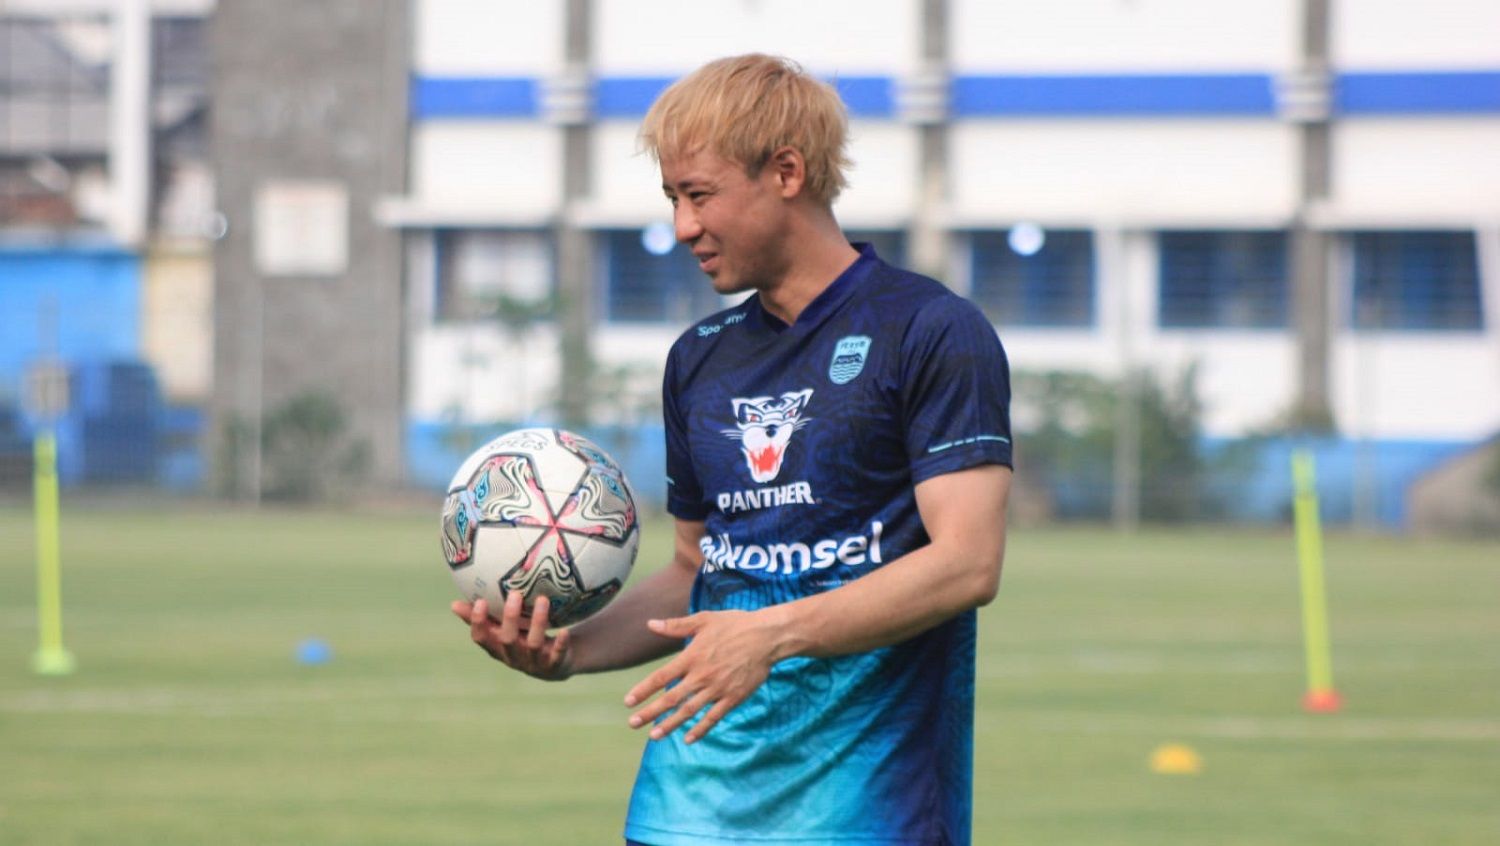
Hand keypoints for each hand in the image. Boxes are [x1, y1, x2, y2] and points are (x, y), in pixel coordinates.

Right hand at [451, 592, 573, 680]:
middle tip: (514, 594)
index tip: (480, 601)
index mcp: (497, 648)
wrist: (557, 662)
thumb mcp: (503, 630)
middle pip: (507, 639)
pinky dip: (561, 643)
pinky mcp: (555, 664)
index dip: (478, 622)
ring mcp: (534, 662)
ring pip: (533, 644)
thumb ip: (482, 618)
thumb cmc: (524, 639)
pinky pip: (558, 654)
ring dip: (537, 622)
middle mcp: (513, 657)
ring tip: (543, 599)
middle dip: (510, 618)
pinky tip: (565, 631)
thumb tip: (453, 605)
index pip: (482, 638)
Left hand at [623, 609, 782, 743]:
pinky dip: (701, 729)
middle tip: (632, 723)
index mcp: (692, 657)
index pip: (661, 677)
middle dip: (650, 713)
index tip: (628, 702)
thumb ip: (676, 626)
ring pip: (689, 711)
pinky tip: (689, 739)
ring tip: (654, 736)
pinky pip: (714, 717)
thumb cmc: (735, 624)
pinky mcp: (733, 698)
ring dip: (670, 724)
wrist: (767, 637)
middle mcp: (701, 675)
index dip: (644, 690)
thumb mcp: (704, 619)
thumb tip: (650, 623)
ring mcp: (717, 689)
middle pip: (670, 698)